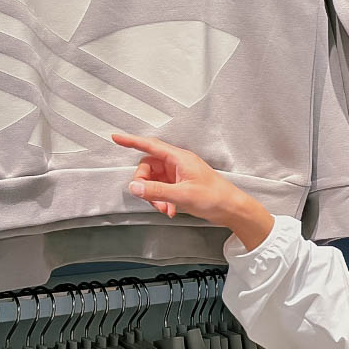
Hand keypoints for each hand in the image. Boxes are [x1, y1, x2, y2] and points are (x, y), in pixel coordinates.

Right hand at [112, 133, 273, 249]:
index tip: (116, 137)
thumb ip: (156, 191)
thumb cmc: (215, 197)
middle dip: (144, 184)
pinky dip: (161, 200)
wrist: (232, 209)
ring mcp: (178, 174)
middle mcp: (177, 163)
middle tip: (149, 199)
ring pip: (153, 180)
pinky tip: (169, 210)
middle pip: (148, 167)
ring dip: (153, 195)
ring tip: (164, 208)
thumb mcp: (182, 195)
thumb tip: (134, 187)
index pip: (150, 145)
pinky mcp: (180, 184)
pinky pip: (161, 189)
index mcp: (179, 158)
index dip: (131, 141)